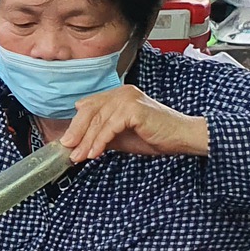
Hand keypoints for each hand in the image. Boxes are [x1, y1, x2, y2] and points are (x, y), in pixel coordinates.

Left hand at [60, 85, 208, 162]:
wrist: (182, 138)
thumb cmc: (154, 137)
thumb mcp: (121, 137)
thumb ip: (102, 136)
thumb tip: (78, 145)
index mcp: (117, 96)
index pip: (89, 107)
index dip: (76, 125)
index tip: (67, 143)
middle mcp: (121, 93)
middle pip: (90, 111)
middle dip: (76, 132)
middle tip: (67, 150)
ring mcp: (128, 98)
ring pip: (98, 120)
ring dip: (86, 141)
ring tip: (79, 157)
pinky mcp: (134, 109)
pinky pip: (110, 126)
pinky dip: (100, 141)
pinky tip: (95, 154)